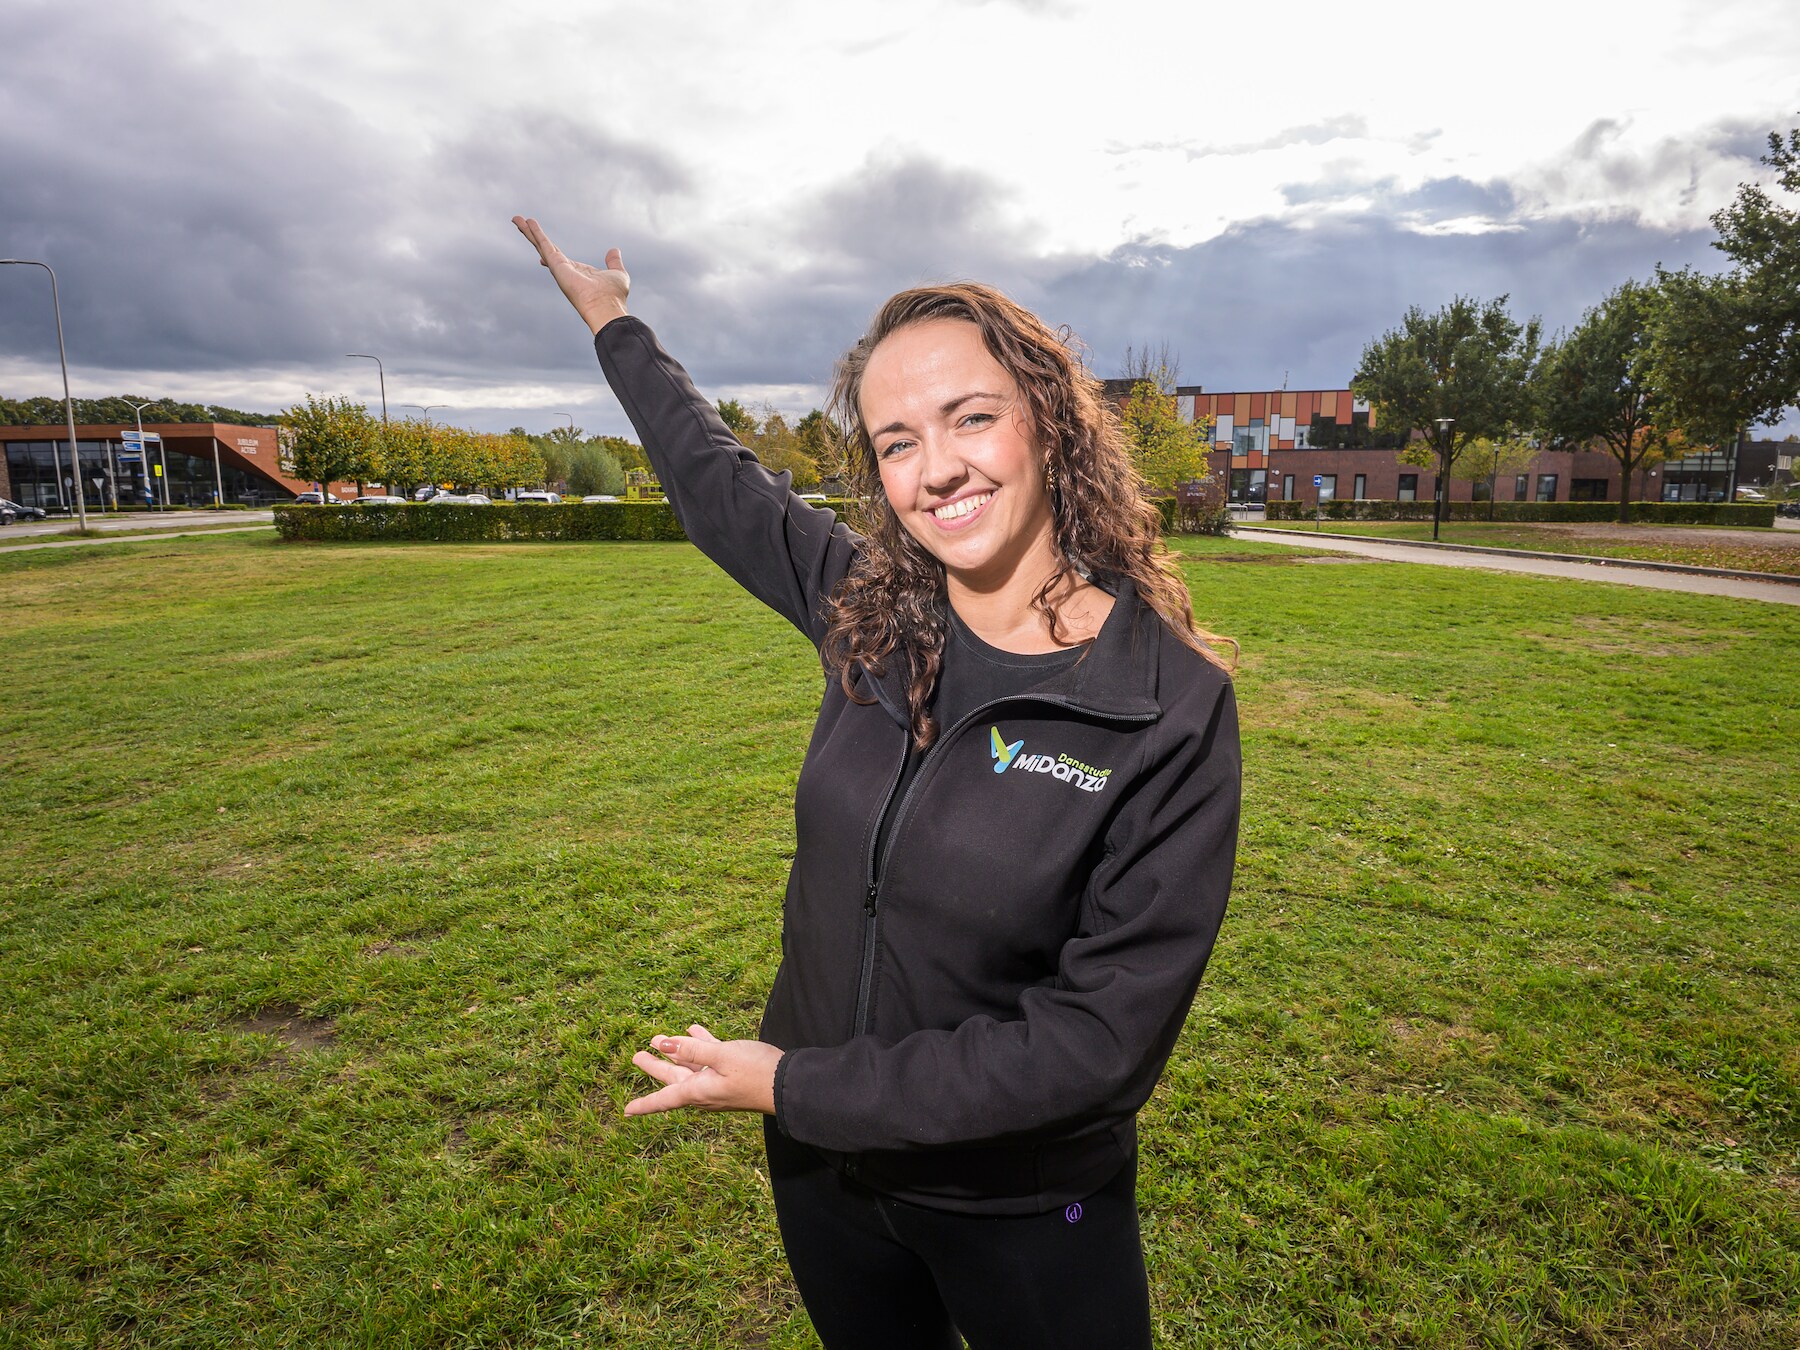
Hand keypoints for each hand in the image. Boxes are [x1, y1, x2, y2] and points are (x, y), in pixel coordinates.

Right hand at [512, 215, 629, 334]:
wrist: (607, 306)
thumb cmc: (613, 296)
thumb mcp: (617, 273)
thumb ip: (613, 262)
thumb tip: (614, 251)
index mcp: (578, 272)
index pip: (560, 258)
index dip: (551, 251)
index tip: (543, 248)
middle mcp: (565, 270)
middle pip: (546, 249)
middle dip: (533, 236)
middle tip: (520, 223)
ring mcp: (559, 268)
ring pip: (540, 245)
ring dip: (528, 232)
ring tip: (516, 218)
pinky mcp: (556, 265)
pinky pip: (544, 245)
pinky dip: (536, 233)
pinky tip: (528, 222)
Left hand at [625, 1023, 783, 1116]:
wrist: (788, 1084)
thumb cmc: (755, 1073)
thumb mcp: (722, 1057)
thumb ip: (691, 1050)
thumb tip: (662, 1044)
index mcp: (698, 1091)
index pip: (664, 1099)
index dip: (644, 1104)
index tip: (626, 1112)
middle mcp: (705, 1090)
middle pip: (673, 1079)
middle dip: (655, 1067)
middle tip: (638, 1056)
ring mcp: (718, 1082)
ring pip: (690, 1066)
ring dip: (675, 1052)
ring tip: (659, 1039)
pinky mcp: (731, 1072)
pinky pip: (709, 1058)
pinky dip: (700, 1045)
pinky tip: (694, 1030)